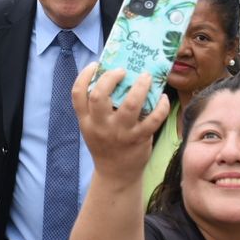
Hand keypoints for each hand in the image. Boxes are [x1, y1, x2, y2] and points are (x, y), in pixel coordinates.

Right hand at [72, 64, 169, 183]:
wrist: (116, 174)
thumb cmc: (106, 144)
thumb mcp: (94, 127)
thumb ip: (98, 108)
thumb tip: (116, 75)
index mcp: (86, 121)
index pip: (77, 95)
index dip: (84, 76)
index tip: (95, 65)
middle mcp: (100, 126)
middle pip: (99, 97)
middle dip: (110, 78)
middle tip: (122, 70)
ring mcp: (120, 133)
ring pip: (130, 105)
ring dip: (140, 87)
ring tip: (146, 77)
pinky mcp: (139, 139)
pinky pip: (153, 119)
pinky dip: (161, 106)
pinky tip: (162, 98)